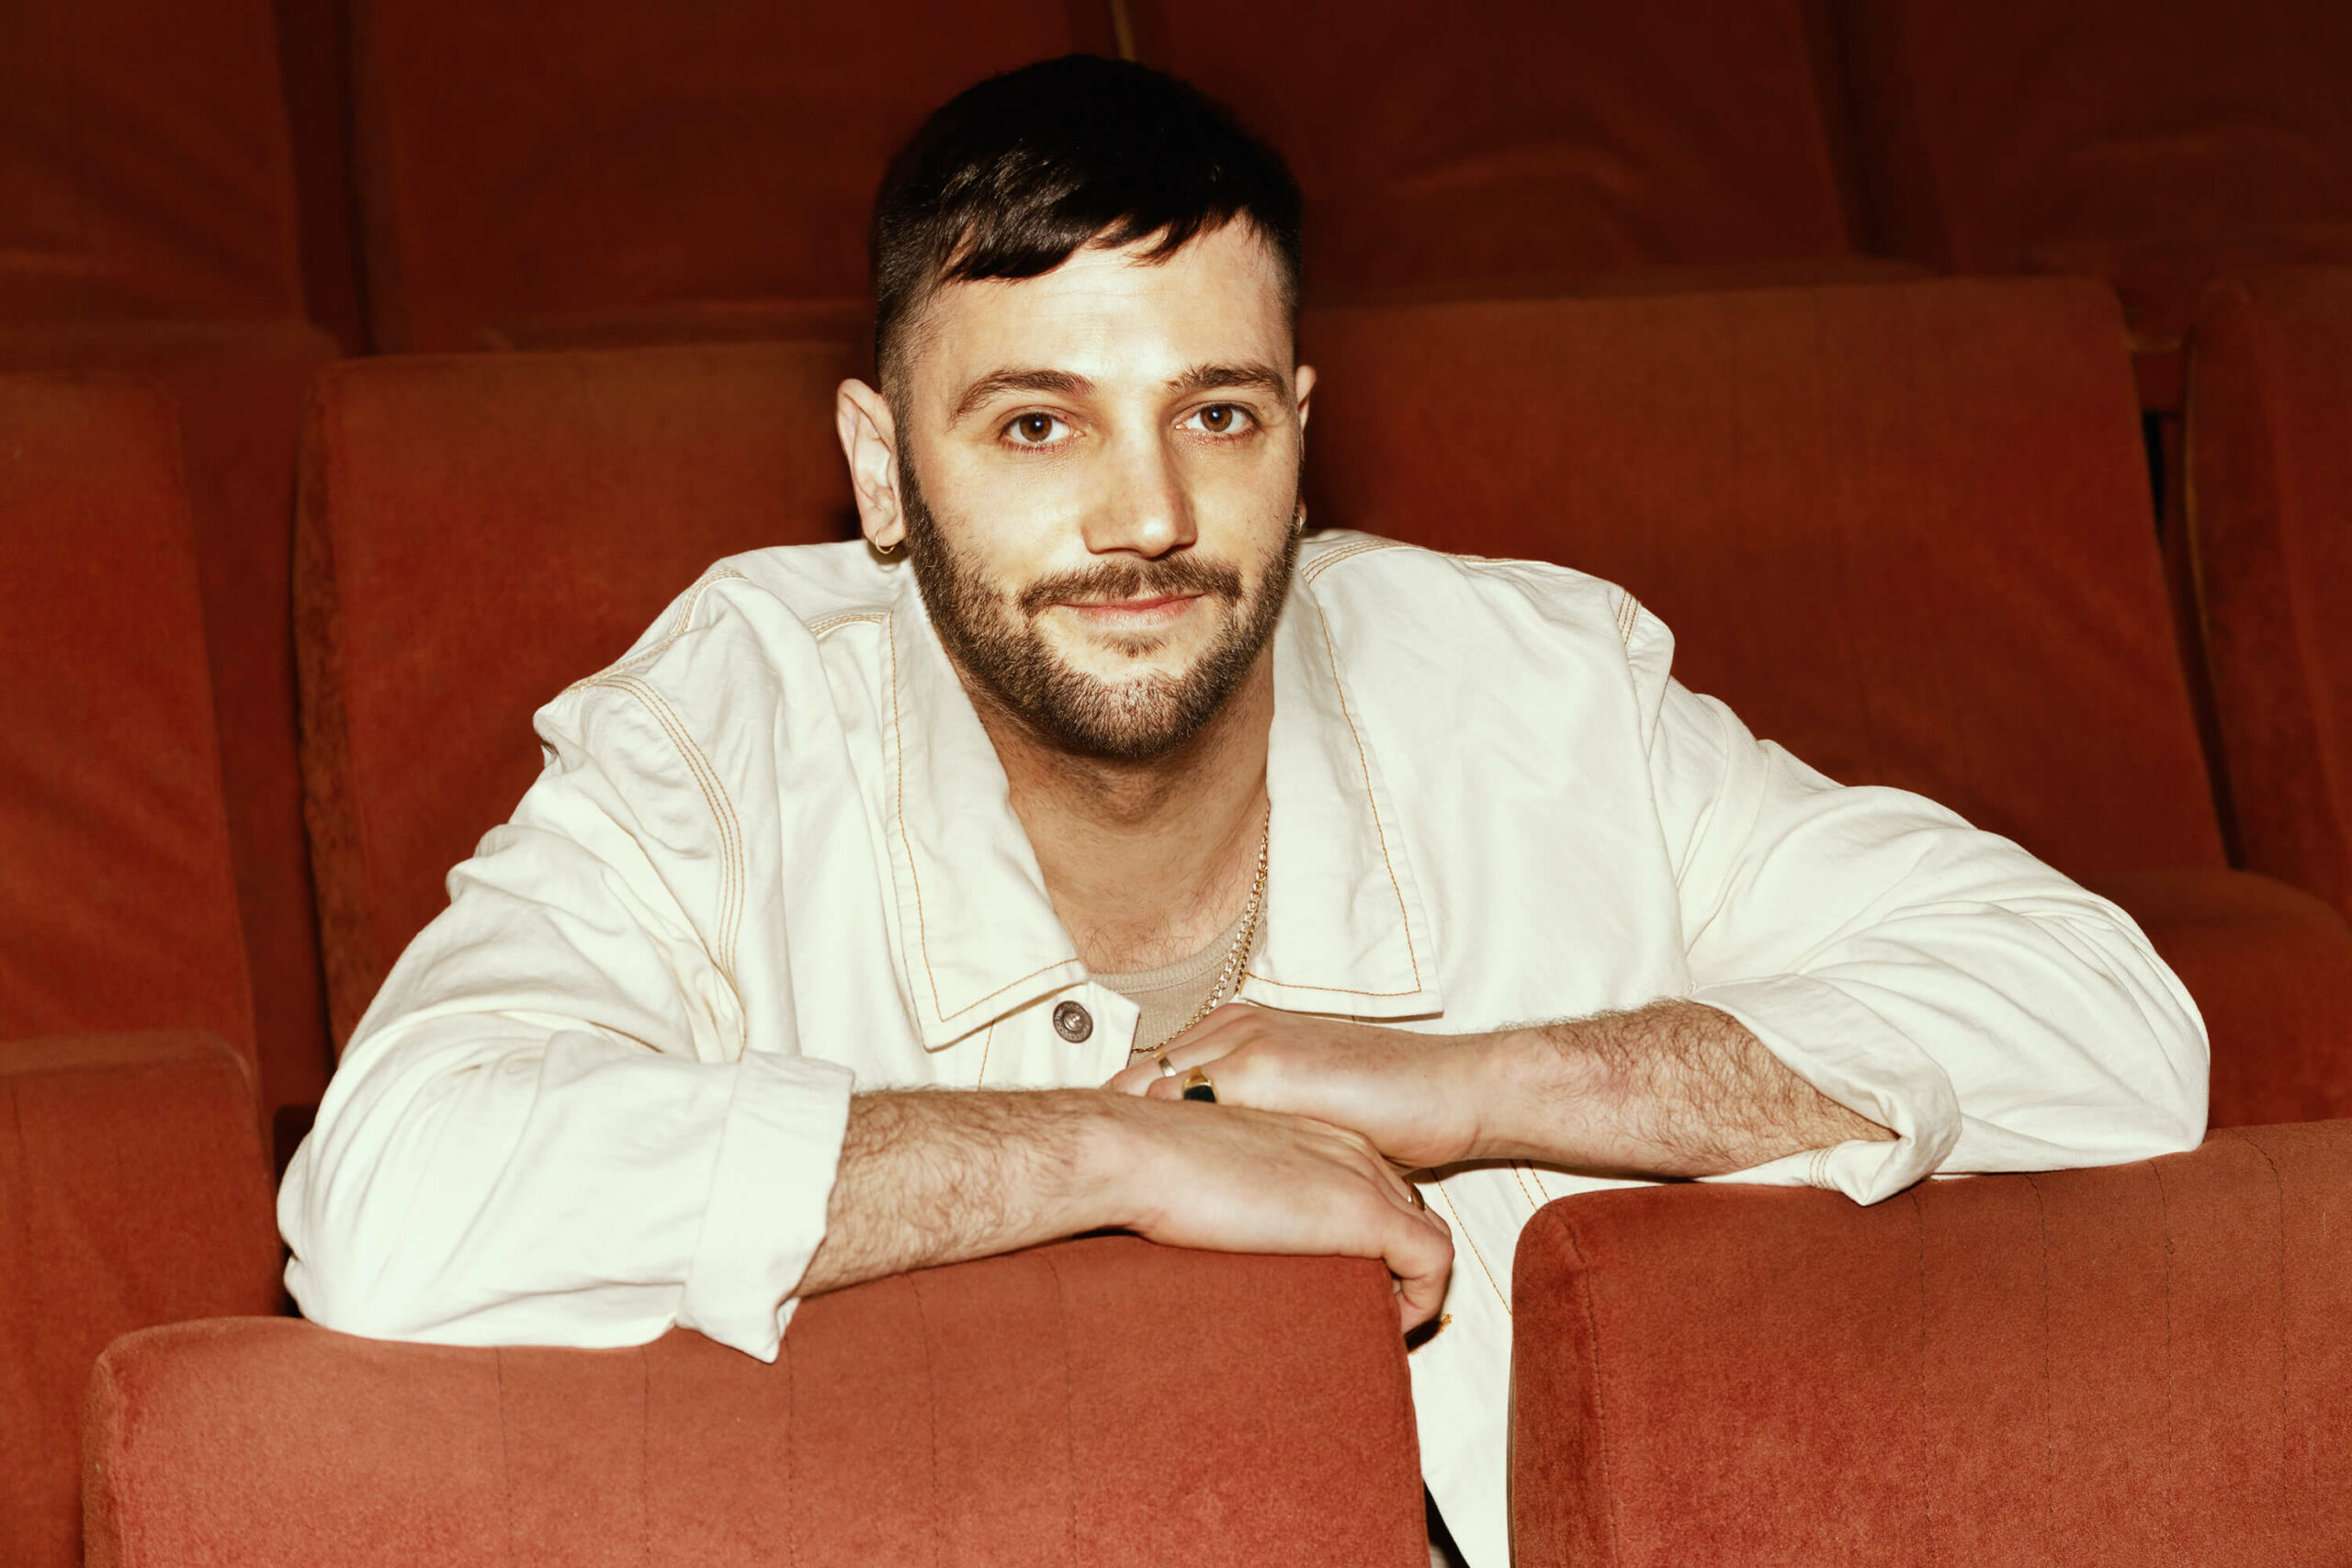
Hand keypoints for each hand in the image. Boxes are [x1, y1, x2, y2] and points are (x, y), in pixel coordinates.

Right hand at [1097, 1093, 1453, 1329]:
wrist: (1134, 1153)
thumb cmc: (1148, 1165)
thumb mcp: (1207, 1172)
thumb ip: (1232, 1190)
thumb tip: (1218, 1226)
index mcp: (1313, 1135)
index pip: (1373, 1183)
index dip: (1371, 1236)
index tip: (1346, 1279)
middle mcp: (1345, 1149)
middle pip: (1407, 1207)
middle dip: (1396, 1264)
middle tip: (1365, 1311)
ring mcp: (1358, 1177)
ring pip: (1426, 1233)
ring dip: (1409, 1286)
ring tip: (1372, 1326)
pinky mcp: (1361, 1213)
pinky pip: (1433, 1261)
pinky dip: (1423, 1300)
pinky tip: (1388, 1329)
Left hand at [1105, 1004, 1489, 1169]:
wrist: (1453, 1090)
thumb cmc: (1390, 1106)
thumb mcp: (1307, 1105)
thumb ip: (1260, 1116)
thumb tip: (1215, 1159)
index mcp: (1244, 1031)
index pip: (1158, 1074)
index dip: (1125, 1118)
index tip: (1097, 1160)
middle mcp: (1238, 1027)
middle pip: (1140, 1076)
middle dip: (1109, 1123)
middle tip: (1078, 1172)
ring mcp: (1247, 1042)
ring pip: (1152, 1085)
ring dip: (1123, 1129)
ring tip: (1093, 1178)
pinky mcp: (1265, 1067)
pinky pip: (1186, 1098)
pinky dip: (1158, 1132)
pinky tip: (1141, 1171)